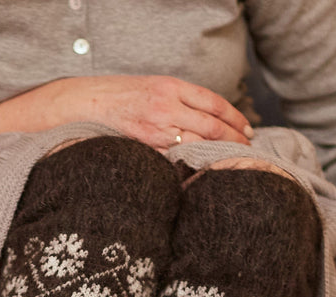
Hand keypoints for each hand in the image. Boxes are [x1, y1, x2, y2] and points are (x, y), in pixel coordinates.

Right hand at [69, 75, 253, 151]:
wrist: (87, 104)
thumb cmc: (121, 96)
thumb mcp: (155, 87)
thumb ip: (180, 100)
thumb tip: (208, 118)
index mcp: (172, 87)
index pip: (214, 103)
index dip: (235, 118)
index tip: (248, 129)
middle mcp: (167, 107)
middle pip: (211, 125)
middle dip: (233, 139)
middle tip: (247, 149)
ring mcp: (155, 129)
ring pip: (197, 143)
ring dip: (217, 154)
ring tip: (229, 161)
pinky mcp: (144, 147)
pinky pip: (173, 159)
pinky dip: (191, 164)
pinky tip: (201, 170)